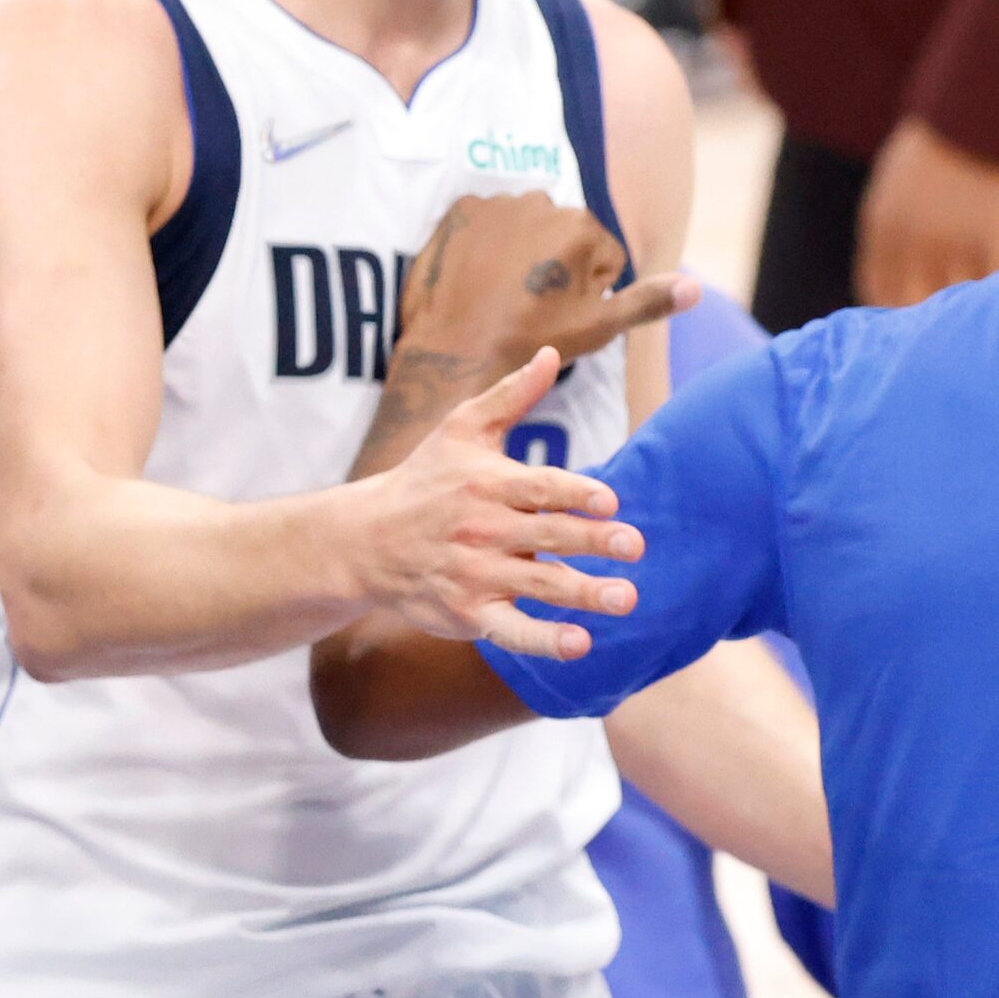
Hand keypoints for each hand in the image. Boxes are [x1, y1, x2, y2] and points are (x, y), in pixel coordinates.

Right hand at [359, 348, 646, 659]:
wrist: (364, 541)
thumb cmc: (423, 481)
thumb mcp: (459, 430)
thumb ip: (511, 395)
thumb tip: (550, 352)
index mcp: (485, 484)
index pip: (539, 488)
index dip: (576, 495)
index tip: (611, 502)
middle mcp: (480, 530)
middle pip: (546, 537)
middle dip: (593, 542)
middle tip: (634, 547)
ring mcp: (474, 574)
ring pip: (538, 586)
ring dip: (584, 594)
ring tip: (626, 598)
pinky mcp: (467, 613)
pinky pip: (511, 631)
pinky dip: (544, 641)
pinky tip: (580, 645)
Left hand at [397, 192, 696, 373]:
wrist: (456, 350)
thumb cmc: (531, 340)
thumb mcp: (599, 325)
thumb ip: (649, 300)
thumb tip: (696, 288)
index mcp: (584, 227)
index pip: (600, 255)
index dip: (585, 290)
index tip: (559, 311)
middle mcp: (543, 203)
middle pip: (562, 237)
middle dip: (554, 266)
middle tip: (529, 305)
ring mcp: (498, 204)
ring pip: (523, 228)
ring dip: (518, 253)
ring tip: (501, 293)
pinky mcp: (459, 210)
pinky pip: (484, 223)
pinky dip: (482, 244)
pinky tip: (475, 275)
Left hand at [854, 117, 998, 307]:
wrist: (974, 116)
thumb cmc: (935, 153)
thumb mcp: (895, 194)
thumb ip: (892, 237)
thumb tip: (895, 285)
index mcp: (881, 230)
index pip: (878, 291)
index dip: (893, 312)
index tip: (908, 325)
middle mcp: (910, 244)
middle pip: (911, 304)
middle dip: (924, 319)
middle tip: (944, 334)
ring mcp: (952, 244)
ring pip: (953, 298)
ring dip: (964, 313)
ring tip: (977, 320)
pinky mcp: (992, 240)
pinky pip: (991, 284)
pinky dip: (996, 294)